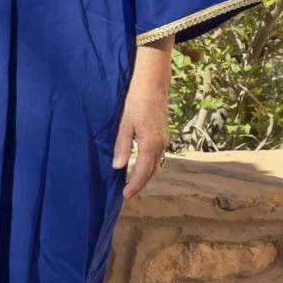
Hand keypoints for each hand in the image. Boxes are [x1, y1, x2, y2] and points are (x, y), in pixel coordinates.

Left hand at [115, 42, 172, 195]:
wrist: (152, 85)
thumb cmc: (135, 102)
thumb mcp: (124, 124)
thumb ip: (122, 147)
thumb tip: (119, 167)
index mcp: (151, 145)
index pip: (143, 171)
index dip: (135, 185)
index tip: (126, 196)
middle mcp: (161, 145)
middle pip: (152, 172)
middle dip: (141, 185)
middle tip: (129, 196)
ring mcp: (164, 140)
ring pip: (156, 165)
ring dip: (146, 177)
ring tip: (134, 186)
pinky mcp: (162, 135)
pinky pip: (157, 157)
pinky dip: (149, 166)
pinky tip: (141, 168)